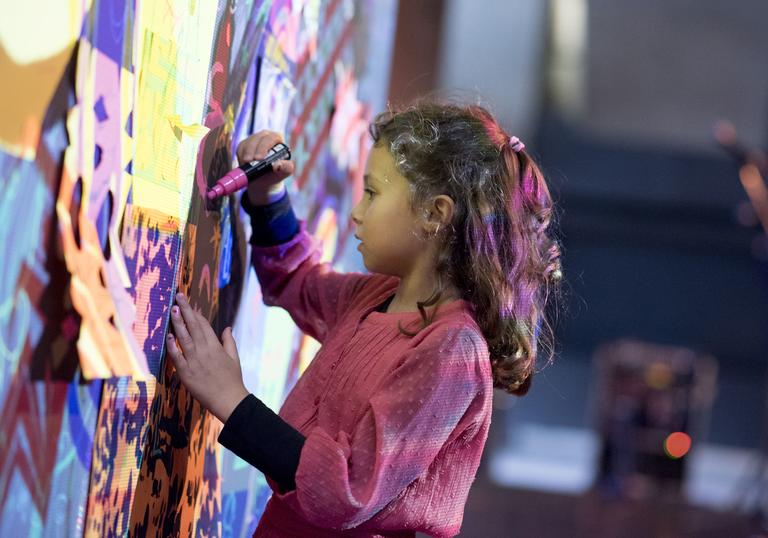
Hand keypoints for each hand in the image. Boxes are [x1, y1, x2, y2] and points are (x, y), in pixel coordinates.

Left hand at [166, 293, 249, 422]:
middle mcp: (205, 351)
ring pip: (184, 338)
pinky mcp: (186, 373)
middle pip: (193, 326)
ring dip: (177, 323)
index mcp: (216, 346)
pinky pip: (177, 357)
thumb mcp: (234, 358)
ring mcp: (194, 361)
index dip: (196, 314)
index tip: (189, 305)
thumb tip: (226, 328)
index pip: (204, 325)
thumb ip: (229, 342)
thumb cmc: (232, 379)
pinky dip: (172, 346)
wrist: (228, 400)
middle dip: (185, 310)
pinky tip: (168, 336)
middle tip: (178, 296)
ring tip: (172, 310)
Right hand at [236, 130, 294, 204]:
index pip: (271, 138)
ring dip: (245, 153)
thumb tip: (278, 165)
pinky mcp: (245, 144)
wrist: (263, 180)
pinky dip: (241, 155)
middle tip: (249, 161)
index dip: (264, 147)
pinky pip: (241, 147)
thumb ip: (286, 168)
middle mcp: (266, 136)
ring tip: (246, 163)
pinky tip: (244, 163)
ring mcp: (254, 139)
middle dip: (252, 149)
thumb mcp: (284, 172)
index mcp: (278, 138)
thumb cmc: (276, 174)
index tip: (259, 158)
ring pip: (248, 142)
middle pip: (258, 138)